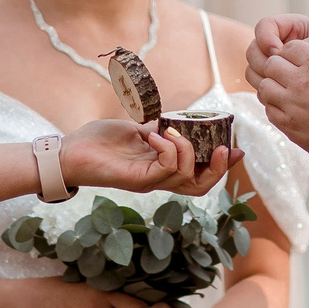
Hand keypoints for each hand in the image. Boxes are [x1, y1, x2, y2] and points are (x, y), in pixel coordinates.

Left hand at [61, 118, 239, 195]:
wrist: (69, 152)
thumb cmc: (97, 142)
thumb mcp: (135, 131)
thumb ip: (157, 130)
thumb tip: (175, 121)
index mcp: (161, 168)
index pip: (199, 174)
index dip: (221, 166)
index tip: (238, 149)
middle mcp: (159, 179)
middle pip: (201, 186)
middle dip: (219, 169)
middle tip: (225, 148)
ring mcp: (149, 182)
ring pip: (186, 177)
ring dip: (186, 150)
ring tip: (171, 132)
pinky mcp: (138, 181)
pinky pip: (166, 169)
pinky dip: (168, 150)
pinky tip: (154, 137)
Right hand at [246, 15, 308, 89]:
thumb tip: (296, 48)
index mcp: (293, 27)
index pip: (265, 26)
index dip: (266, 38)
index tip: (279, 53)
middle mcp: (279, 44)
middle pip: (253, 48)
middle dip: (261, 61)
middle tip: (277, 74)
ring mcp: (275, 64)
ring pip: (252, 67)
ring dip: (261, 77)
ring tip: (280, 86)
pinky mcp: (276, 81)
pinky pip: (259, 85)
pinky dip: (265, 90)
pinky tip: (282, 97)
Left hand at [251, 37, 308, 150]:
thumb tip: (302, 52)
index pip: (290, 47)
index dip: (292, 51)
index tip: (297, 58)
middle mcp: (302, 82)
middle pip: (272, 64)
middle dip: (278, 66)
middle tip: (287, 72)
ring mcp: (292, 104)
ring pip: (265, 86)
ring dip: (272, 85)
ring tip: (284, 89)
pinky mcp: (288, 124)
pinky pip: (268, 108)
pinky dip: (274, 105)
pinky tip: (286, 106)